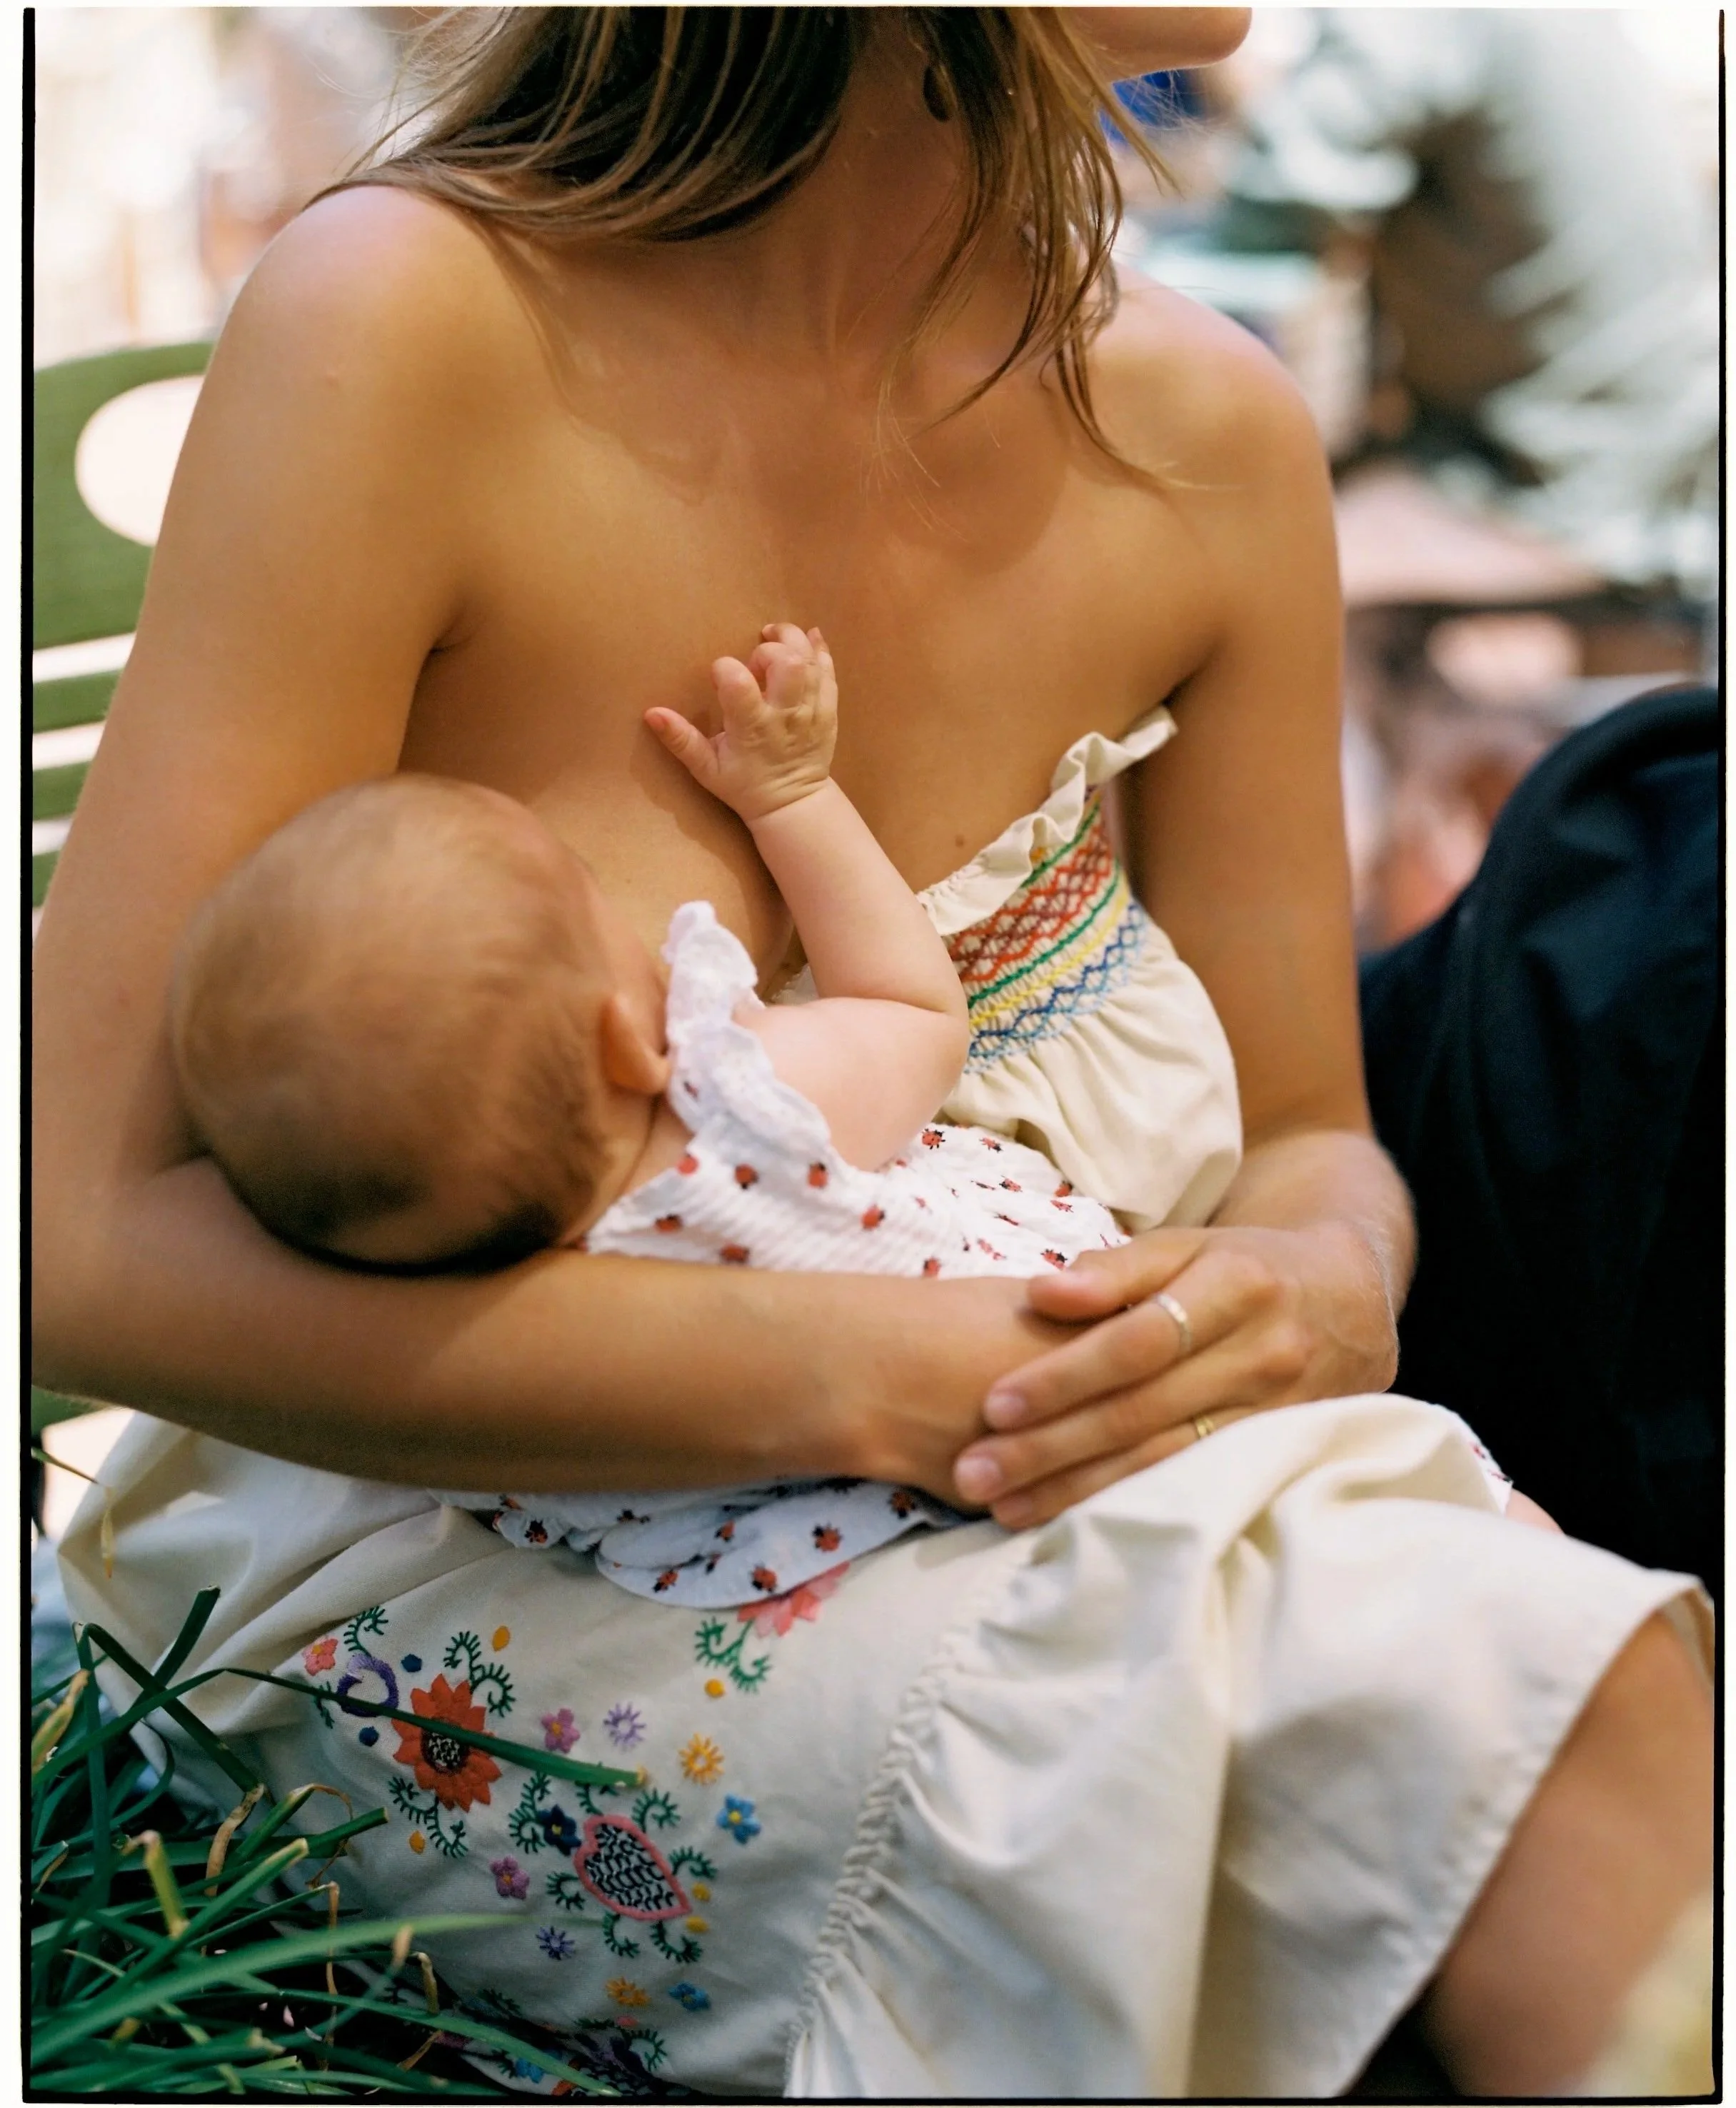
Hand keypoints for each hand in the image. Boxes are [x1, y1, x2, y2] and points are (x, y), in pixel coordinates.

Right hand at [646, 623, 836, 822]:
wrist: (792, 805)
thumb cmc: (744, 786)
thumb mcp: (707, 769)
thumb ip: (681, 740)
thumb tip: (652, 713)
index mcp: (752, 727)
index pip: (738, 682)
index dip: (725, 669)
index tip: (720, 677)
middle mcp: (785, 716)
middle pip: (787, 662)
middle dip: (768, 649)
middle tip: (755, 659)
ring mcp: (811, 712)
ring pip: (811, 662)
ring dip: (793, 641)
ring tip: (776, 639)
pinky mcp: (828, 711)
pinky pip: (829, 673)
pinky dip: (820, 651)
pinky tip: (808, 640)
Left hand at [950, 1219, 1398, 1526]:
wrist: (1352, 1301)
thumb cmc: (1244, 1265)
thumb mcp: (1191, 1245)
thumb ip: (1116, 1267)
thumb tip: (1041, 1292)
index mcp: (1237, 1286)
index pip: (1138, 1340)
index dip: (1066, 1375)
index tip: (995, 1405)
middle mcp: (1263, 1354)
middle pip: (1144, 1411)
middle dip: (1052, 1447)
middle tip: (974, 1473)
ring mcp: (1280, 1414)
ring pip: (1168, 1463)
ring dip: (1081, 1491)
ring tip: (1006, 1508)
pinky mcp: (1282, 1455)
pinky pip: (1197, 1487)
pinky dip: (1132, 1506)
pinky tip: (1076, 1524)